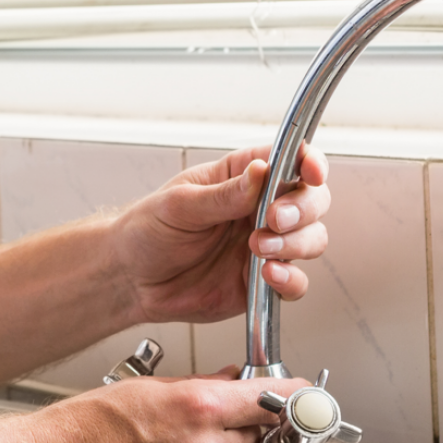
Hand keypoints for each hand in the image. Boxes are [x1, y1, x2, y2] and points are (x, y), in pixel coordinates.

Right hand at [28, 372, 307, 442]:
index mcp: (198, 411)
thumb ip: (198, 388)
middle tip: (191, 432)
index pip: (270, 402)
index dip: (292, 398)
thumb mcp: (142, 390)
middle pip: (249, 442)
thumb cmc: (80, 431)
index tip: (308, 398)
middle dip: (231, 435)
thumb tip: (231, 384)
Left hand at [110, 143, 330, 324]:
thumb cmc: (148, 231)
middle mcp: (260, 209)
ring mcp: (265, 245)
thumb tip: (261, 172)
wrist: (131, 279)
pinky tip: (268, 275)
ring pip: (311, 239)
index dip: (309, 163)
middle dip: (302, 209)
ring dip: (295, 244)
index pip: (290, 160)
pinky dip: (290, 279)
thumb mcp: (179, 204)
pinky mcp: (262, 282)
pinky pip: (295, 282)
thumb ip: (223, 194)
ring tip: (258, 248)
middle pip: (312, 200)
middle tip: (272, 219)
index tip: (310, 172)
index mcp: (242, 177)